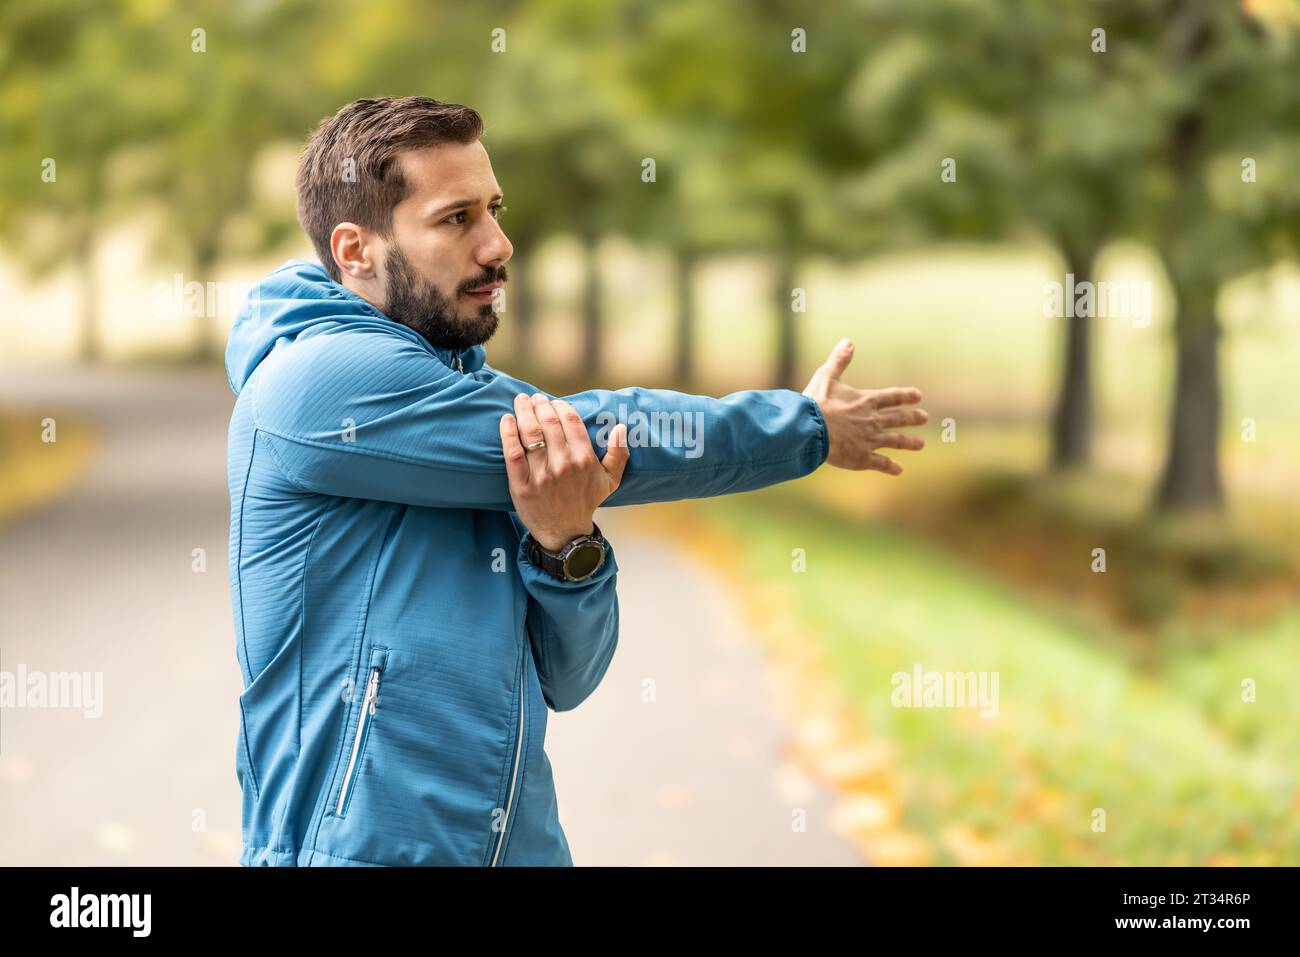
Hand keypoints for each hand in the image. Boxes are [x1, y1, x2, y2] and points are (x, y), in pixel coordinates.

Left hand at [500, 393, 628, 551]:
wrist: (565, 533)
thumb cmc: (586, 502)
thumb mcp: (610, 480)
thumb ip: (618, 454)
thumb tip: (620, 427)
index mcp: (584, 459)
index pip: (570, 420)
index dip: (560, 406)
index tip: (553, 402)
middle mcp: (563, 464)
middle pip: (548, 422)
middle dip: (539, 404)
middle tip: (533, 398)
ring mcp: (541, 475)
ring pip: (530, 434)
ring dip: (523, 412)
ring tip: (520, 401)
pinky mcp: (521, 485)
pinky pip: (513, 454)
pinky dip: (508, 433)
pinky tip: (506, 420)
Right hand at [801, 339, 926, 474]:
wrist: (811, 429)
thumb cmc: (816, 403)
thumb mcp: (826, 376)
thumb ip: (839, 361)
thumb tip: (848, 341)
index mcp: (866, 401)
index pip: (891, 397)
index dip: (905, 396)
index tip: (918, 396)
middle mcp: (873, 421)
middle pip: (898, 419)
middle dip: (912, 418)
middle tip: (924, 418)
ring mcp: (870, 440)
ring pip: (895, 441)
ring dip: (909, 442)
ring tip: (921, 444)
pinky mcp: (862, 458)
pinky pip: (881, 463)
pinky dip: (890, 467)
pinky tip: (899, 470)